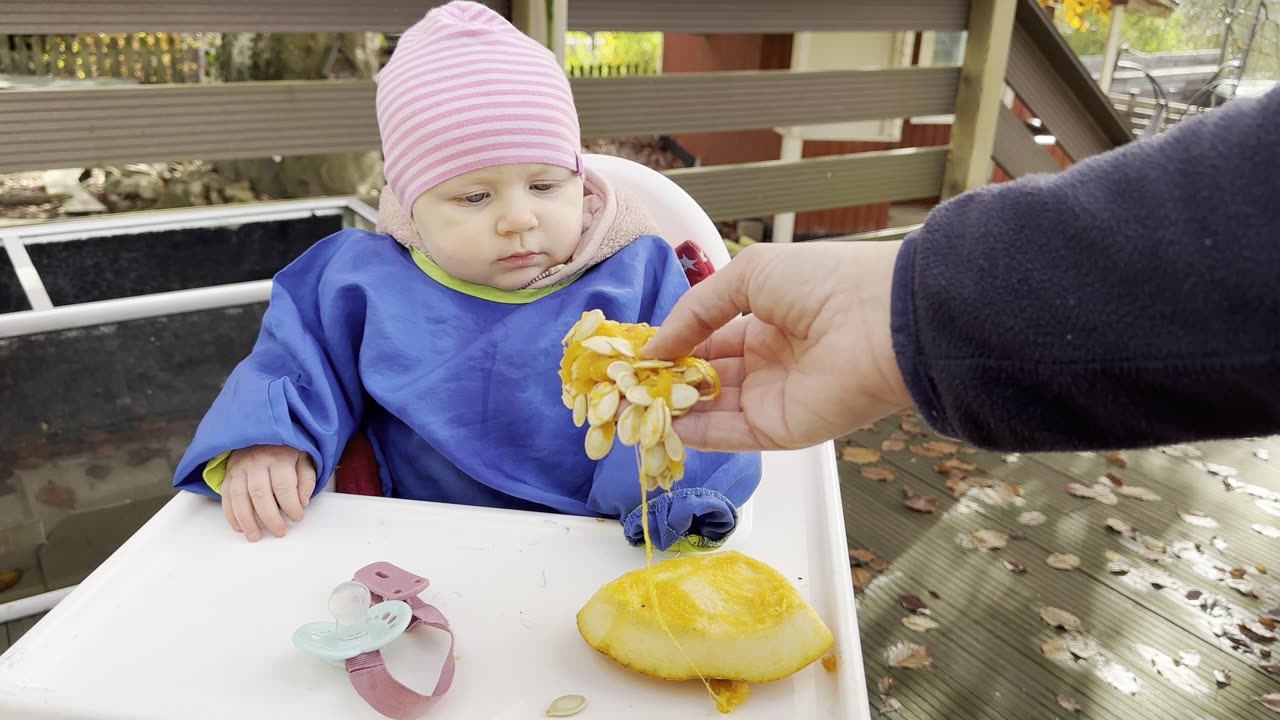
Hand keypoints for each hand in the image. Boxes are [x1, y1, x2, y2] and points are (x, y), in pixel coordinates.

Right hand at [221, 445, 316, 540]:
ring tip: (256, 536)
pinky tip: (240, 527)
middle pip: (260, 494)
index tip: (298, 517)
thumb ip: (306, 479)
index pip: (284, 485)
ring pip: (239, 497)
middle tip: (279, 531)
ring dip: (247, 521)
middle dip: (270, 517)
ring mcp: (240, 468)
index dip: (291, 505)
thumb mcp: (303, 458)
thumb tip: (303, 502)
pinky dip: (231, 515)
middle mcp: (257, 462)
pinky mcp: (228, 475)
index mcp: (279, 457)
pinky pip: (226, 497)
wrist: (260, 433)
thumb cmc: (285, 450)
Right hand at [642, 241, 910, 450]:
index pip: (706, 340)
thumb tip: (655, 344)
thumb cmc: (823, 283)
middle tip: (621, 383)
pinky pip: (729, 434)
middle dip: (663, 380)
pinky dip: (695, 431)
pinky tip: (662, 421)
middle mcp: (767, 363)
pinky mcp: (779, 430)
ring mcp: (772, 399)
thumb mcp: (749, 276)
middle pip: (704, 378)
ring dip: (671, 407)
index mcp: (765, 323)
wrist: (879, 320)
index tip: (633, 352)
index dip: (671, 345)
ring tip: (629, 403)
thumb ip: (696, 310)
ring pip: (711, 409)